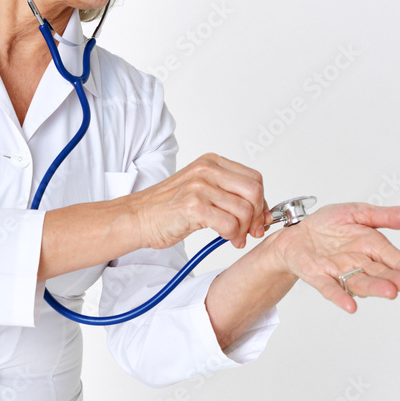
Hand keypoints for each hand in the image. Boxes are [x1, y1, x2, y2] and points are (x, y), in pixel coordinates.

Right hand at [128, 153, 267, 249]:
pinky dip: (232, 235)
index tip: (259, 218)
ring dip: (243, 230)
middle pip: (254, 191)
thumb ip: (228, 194)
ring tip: (234, 238)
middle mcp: (206, 170)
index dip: (261, 202)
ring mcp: (199, 186)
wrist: (138, 218)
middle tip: (251, 231)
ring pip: (244, 210)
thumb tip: (259, 211)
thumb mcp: (201, 190)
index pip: (254, 178)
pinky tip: (224, 238)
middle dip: (256, 216)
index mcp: (211, 162)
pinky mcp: (192, 205)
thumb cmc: (167, 208)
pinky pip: (229, 224)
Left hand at [270, 202, 399, 312]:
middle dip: (395, 280)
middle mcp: (361, 264)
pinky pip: (331, 288)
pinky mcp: (319, 276)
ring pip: (361, 283)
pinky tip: (349, 306)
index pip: (399, 262)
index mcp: (373, 247)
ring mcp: (340, 272)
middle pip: (382, 275)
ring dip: (374, 289)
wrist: (295, 232)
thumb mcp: (358, 213)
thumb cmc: (328, 224)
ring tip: (390, 292)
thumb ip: (387, 216)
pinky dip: (339, 296)